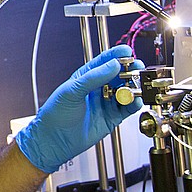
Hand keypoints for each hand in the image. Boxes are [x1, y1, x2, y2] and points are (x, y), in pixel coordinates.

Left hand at [14, 45, 143, 173]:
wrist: (54, 139)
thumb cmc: (55, 113)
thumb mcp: (72, 90)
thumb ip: (93, 77)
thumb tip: (113, 65)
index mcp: (86, 77)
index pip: (104, 62)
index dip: (117, 55)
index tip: (127, 51)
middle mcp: (98, 88)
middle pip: (119, 75)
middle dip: (130, 70)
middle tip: (136, 68)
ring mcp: (106, 103)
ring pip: (126, 91)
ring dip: (134, 87)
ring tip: (138, 85)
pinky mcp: (112, 118)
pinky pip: (128, 108)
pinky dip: (134, 103)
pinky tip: (136, 100)